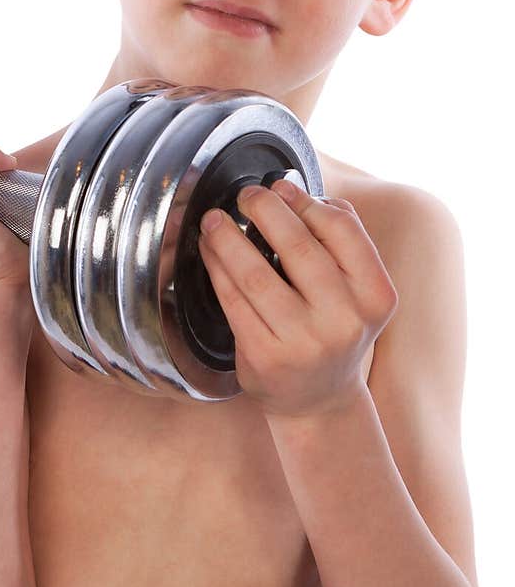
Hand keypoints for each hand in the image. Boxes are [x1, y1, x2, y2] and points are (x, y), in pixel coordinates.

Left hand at [197, 178, 398, 418]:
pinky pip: (232, 300)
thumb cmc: (332, 328)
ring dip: (228, 238)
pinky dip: (217, 268)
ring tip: (215, 220)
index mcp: (375, 296)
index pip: (343, 230)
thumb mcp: (356, 291)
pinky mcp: (264, 357)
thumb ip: (339, 240)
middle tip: (246, 195)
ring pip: (255, 273)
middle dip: (265, 210)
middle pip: (298, 246)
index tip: (281, 186)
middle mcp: (345, 320)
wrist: (318, 399)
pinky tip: (211, 252)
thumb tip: (293, 190)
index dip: (306, 201)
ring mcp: (304, 342)